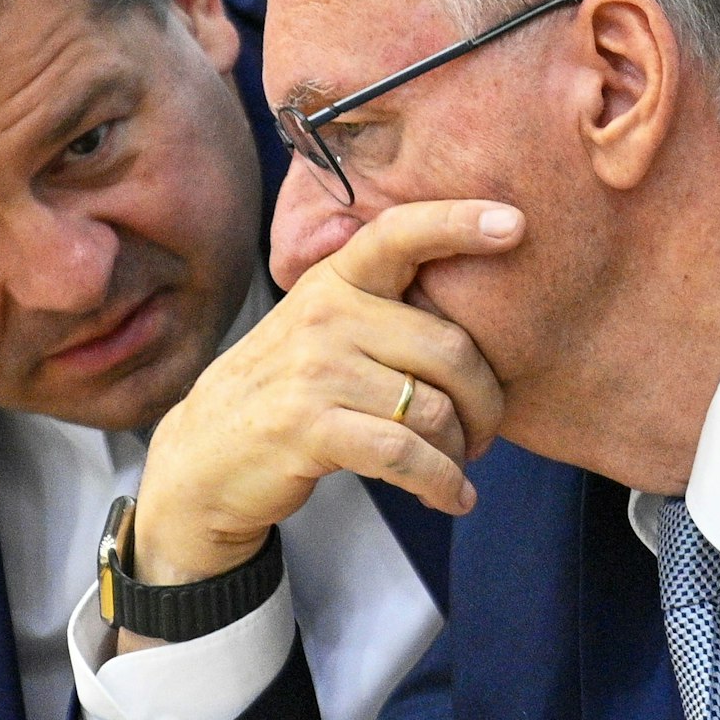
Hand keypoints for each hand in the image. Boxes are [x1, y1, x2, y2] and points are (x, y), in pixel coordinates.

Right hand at [131, 199, 522, 588]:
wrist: (204, 456)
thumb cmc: (285, 391)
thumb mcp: (322, 328)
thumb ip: (383, 311)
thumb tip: (483, 319)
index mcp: (335, 280)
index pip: (400, 234)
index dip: (458, 223)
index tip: (515, 223)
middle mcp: (325, 313)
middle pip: (448, 347)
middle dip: (486, 401)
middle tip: (487, 432)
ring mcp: (315, 369)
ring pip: (433, 408)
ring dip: (461, 451)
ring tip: (458, 467)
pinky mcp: (310, 426)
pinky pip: (406, 454)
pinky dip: (442, 483)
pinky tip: (452, 497)